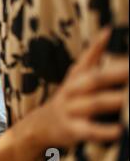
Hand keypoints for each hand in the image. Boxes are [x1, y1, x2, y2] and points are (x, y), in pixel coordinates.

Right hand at [33, 28, 127, 147]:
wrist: (39, 125)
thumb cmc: (67, 98)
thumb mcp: (75, 75)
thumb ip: (92, 56)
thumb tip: (107, 30)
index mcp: (75, 77)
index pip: (85, 58)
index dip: (96, 46)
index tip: (108, 32)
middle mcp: (72, 91)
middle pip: (92, 79)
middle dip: (114, 74)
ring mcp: (71, 110)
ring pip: (92, 103)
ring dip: (113, 100)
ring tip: (129, 98)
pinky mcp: (71, 129)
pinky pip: (88, 130)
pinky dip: (103, 131)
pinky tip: (119, 131)